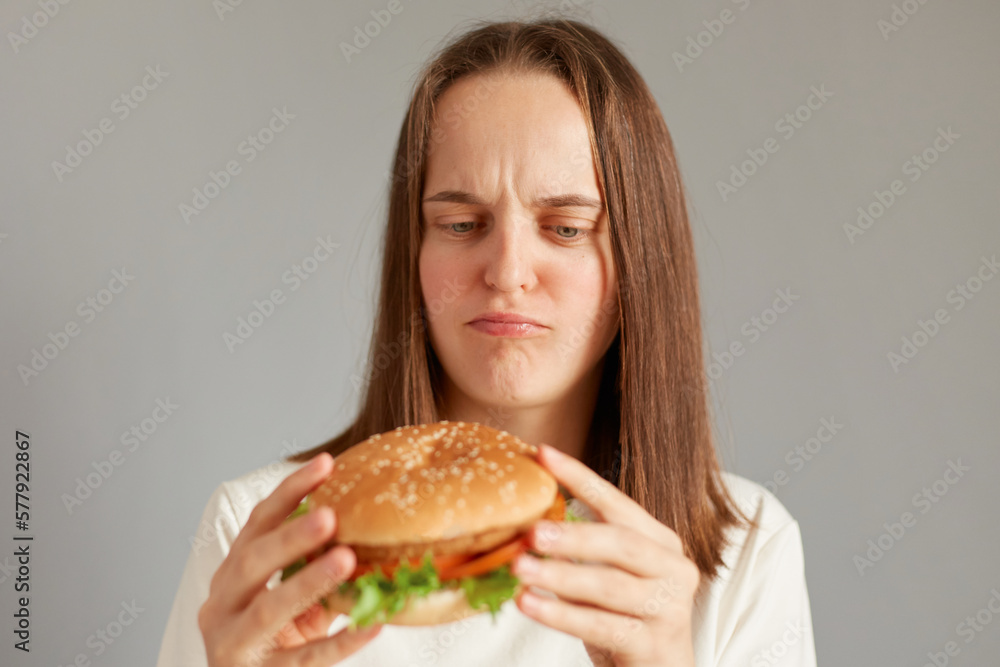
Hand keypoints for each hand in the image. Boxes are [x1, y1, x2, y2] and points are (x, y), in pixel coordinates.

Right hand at [197, 453, 382, 665]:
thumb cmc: (276, 642)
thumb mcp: (294, 602)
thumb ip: (320, 569)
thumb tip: (373, 530)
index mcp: (231, 575)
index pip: (257, 524)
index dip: (290, 492)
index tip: (326, 463)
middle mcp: (222, 605)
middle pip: (252, 562)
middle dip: (291, 536)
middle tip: (331, 515)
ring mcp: (233, 644)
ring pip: (268, 609)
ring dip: (308, 582)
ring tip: (346, 560)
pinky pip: (304, 660)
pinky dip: (339, 643)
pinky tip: (371, 627)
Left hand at [511, 444, 698, 666]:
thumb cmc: (628, 617)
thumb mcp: (611, 575)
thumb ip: (584, 548)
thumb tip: (523, 517)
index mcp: (661, 542)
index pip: (618, 503)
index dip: (581, 478)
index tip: (543, 455)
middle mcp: (673, 569)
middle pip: (620, 543)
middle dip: (573, 535)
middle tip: (531, 531)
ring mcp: (668, 608)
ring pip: (610, 586)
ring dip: (560, 575)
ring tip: (519, 567)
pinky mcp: (653, 645)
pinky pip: (602, 626)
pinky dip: (562, 614)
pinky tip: (530, 604)